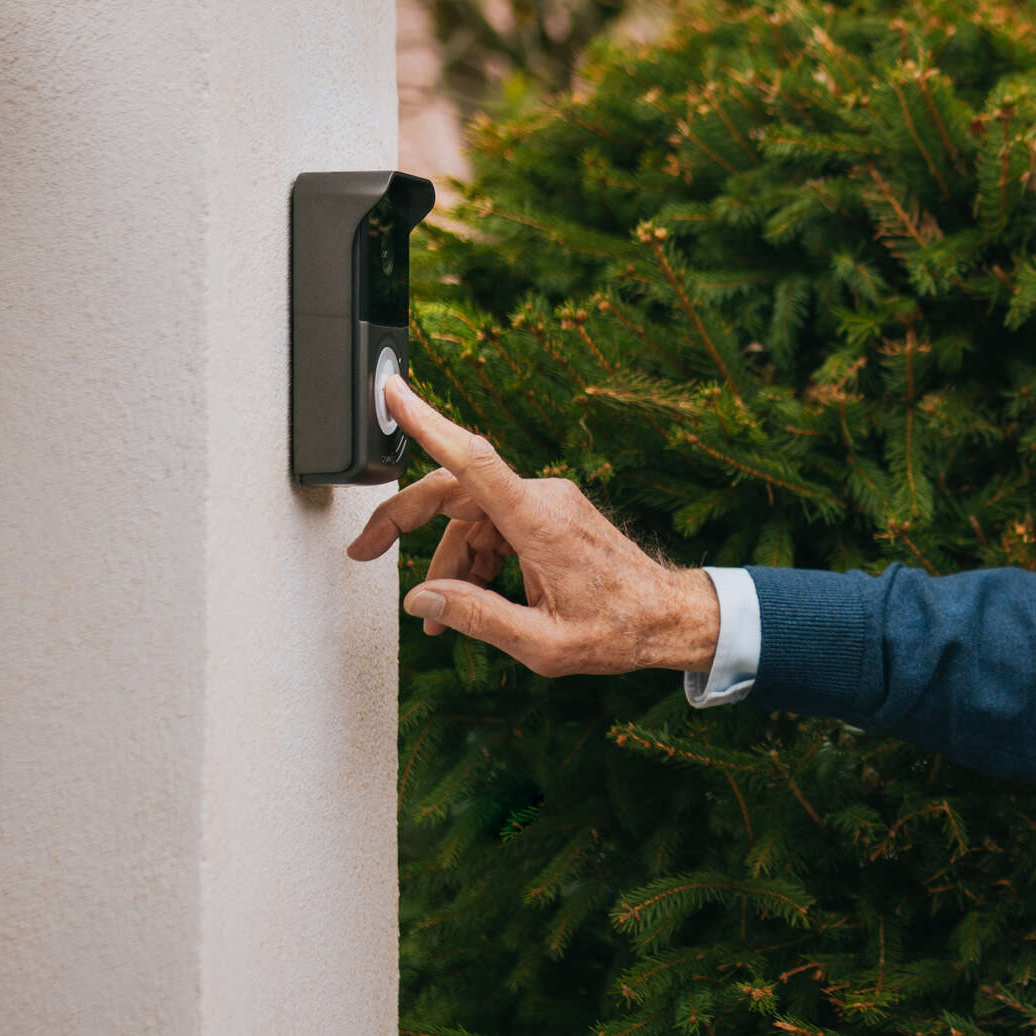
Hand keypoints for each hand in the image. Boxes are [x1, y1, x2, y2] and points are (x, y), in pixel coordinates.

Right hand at [345, 377, 721, 678]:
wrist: (671, 618)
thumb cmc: (619, 630)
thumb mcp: (543, 643)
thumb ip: (477, 617)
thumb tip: (422, 599)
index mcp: (540, 522)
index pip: (472, 460)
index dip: (427, 423)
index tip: (394, 393)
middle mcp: (544, 500)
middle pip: (455, 492)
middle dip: (405, 522)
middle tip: (364, 551)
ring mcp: (550, 503)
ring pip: (473, 519)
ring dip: (450, 563)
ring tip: (443, 616)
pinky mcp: (553, 515)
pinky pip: (496, 528)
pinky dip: (476, 561)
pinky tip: (471, 599)